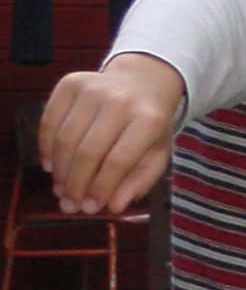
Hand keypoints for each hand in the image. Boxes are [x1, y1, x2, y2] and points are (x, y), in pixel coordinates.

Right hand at [41, 56, 183, 213]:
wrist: (143, 82)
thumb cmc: (150, 125)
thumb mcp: (156, 154)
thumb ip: (139, 181)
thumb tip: (114, 206)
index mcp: (149, 120)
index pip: (118, 161)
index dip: (101, 188)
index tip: (91, 208)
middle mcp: (120, 101)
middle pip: (88, 152)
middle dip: (76, 184)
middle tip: (70, 205)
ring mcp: (94, 88)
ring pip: (65, 138)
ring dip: (60, 170)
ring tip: (61, 190)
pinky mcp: (70, 82)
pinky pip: (49, 120)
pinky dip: (45, 146)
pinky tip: (50, 166)